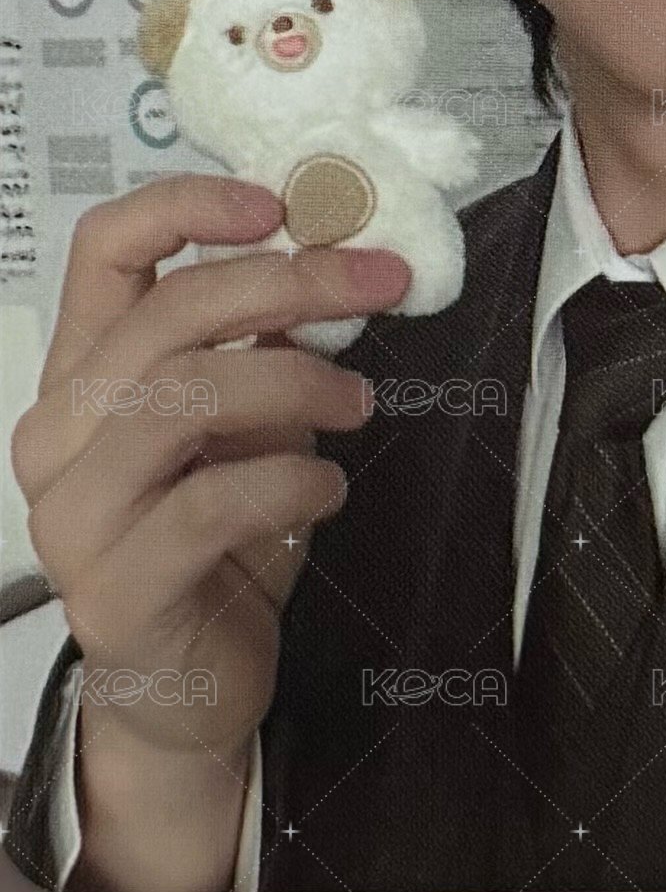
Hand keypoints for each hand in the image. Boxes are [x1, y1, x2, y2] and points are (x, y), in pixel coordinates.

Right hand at [10, 173, 409, 765]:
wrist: (189, 688)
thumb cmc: (218, 537)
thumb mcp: (250, 418)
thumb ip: (269, 341)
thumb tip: (342, 253)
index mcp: (85, 371)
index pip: (105, 249)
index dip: (187, 205)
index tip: (280, 203)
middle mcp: (61, 432)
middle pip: (166, 315)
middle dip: (290, 285)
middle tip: (378, 284)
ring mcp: (75, 515)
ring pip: (184, 397)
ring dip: (296, 382)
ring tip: (359, 403)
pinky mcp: (115, 592)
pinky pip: (211, 503)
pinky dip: (291, 481)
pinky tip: (327, 491)